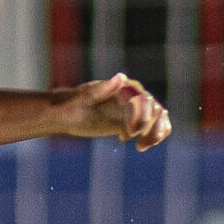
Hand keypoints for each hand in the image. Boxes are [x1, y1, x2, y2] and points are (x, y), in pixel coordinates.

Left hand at [57, 73, 171, 150]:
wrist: (66, 115)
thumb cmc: (71, 107)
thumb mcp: (83, 101)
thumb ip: (102, 90)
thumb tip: (122, 76)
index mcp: (122, 87)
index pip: (143, 98)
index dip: (142, 116)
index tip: (131, 133)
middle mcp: (132, 96)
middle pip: (154, 108)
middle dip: (151, 127)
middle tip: (140, 144)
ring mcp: (133, 109)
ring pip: (157, 118)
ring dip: (155, 133)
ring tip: (142, 146)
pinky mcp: (132, 121)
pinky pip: (151, 127)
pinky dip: (152, 136)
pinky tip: (140, 146)